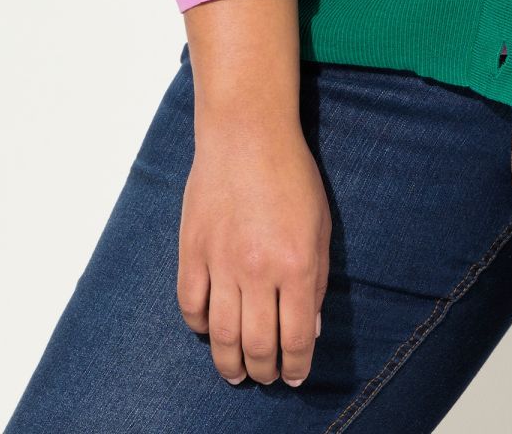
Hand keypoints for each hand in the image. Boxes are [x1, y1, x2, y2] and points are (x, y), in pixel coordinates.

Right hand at [177, 120, 330, 387]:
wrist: (246, 133)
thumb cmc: (291, 174)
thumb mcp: (321, 225)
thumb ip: (318, 279)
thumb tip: (309, 327)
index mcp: (296, 264)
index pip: (296, 336)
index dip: (297, 364)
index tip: (296, 375)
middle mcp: (258, 270)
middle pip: (257, 345)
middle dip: (264, 371)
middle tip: (266, 378)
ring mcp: (220, 262)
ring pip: (220, 335)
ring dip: (230, 363)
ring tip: (237, 373)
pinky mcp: (192, 251)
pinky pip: (191, 306)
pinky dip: (199, 326)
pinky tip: (210, 331)